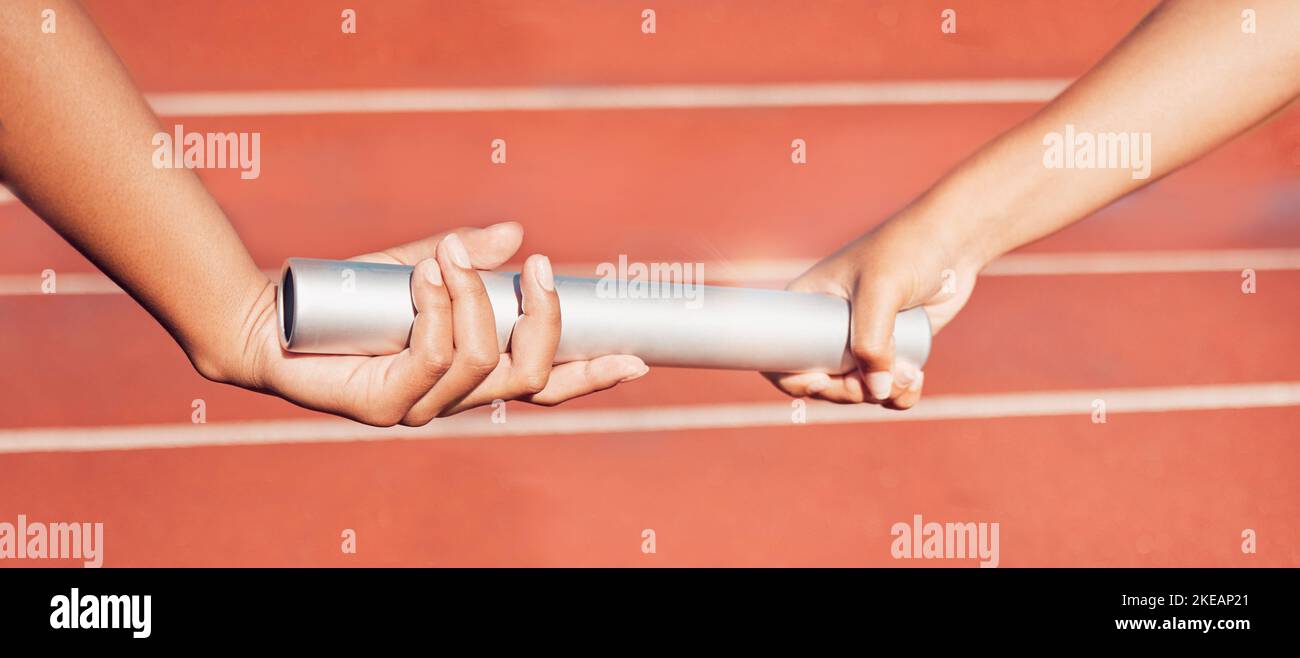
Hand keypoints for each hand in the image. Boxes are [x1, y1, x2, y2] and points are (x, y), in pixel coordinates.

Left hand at [214, 222, 649, 425]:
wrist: (274, 317)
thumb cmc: (351, 295)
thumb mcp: (422, 265)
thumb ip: (469, 256)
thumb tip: (517, 235)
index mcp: (473, 373)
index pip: (547, 385)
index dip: (593, 373)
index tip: (638, 355)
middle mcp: (452, 400)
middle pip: (530, 378)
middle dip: (544, 320)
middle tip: (539, 266)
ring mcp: (418, 409)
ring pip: (481, 360)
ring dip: (474, 299)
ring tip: (443, 253)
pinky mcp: (381, 407)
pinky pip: (432, 357)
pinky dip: (438, 309)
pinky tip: (426, 275)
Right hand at [763, 214, 980, 408]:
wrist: (956, 240)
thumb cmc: (907, 250)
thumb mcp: (880, 290)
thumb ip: (872, 340)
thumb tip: (875, 392)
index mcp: (808, 304)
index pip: (782, 355)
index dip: (793, 379)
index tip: (821, 383)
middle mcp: (829, 326)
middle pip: (822, 382)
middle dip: (847, 392)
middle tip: (874, 384)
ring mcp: (862, 340)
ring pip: (857, 389)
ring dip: (881, 395)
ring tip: (909, 376)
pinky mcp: (893, 349)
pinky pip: (886, 388)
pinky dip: (898, 395)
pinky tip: (915, 379)